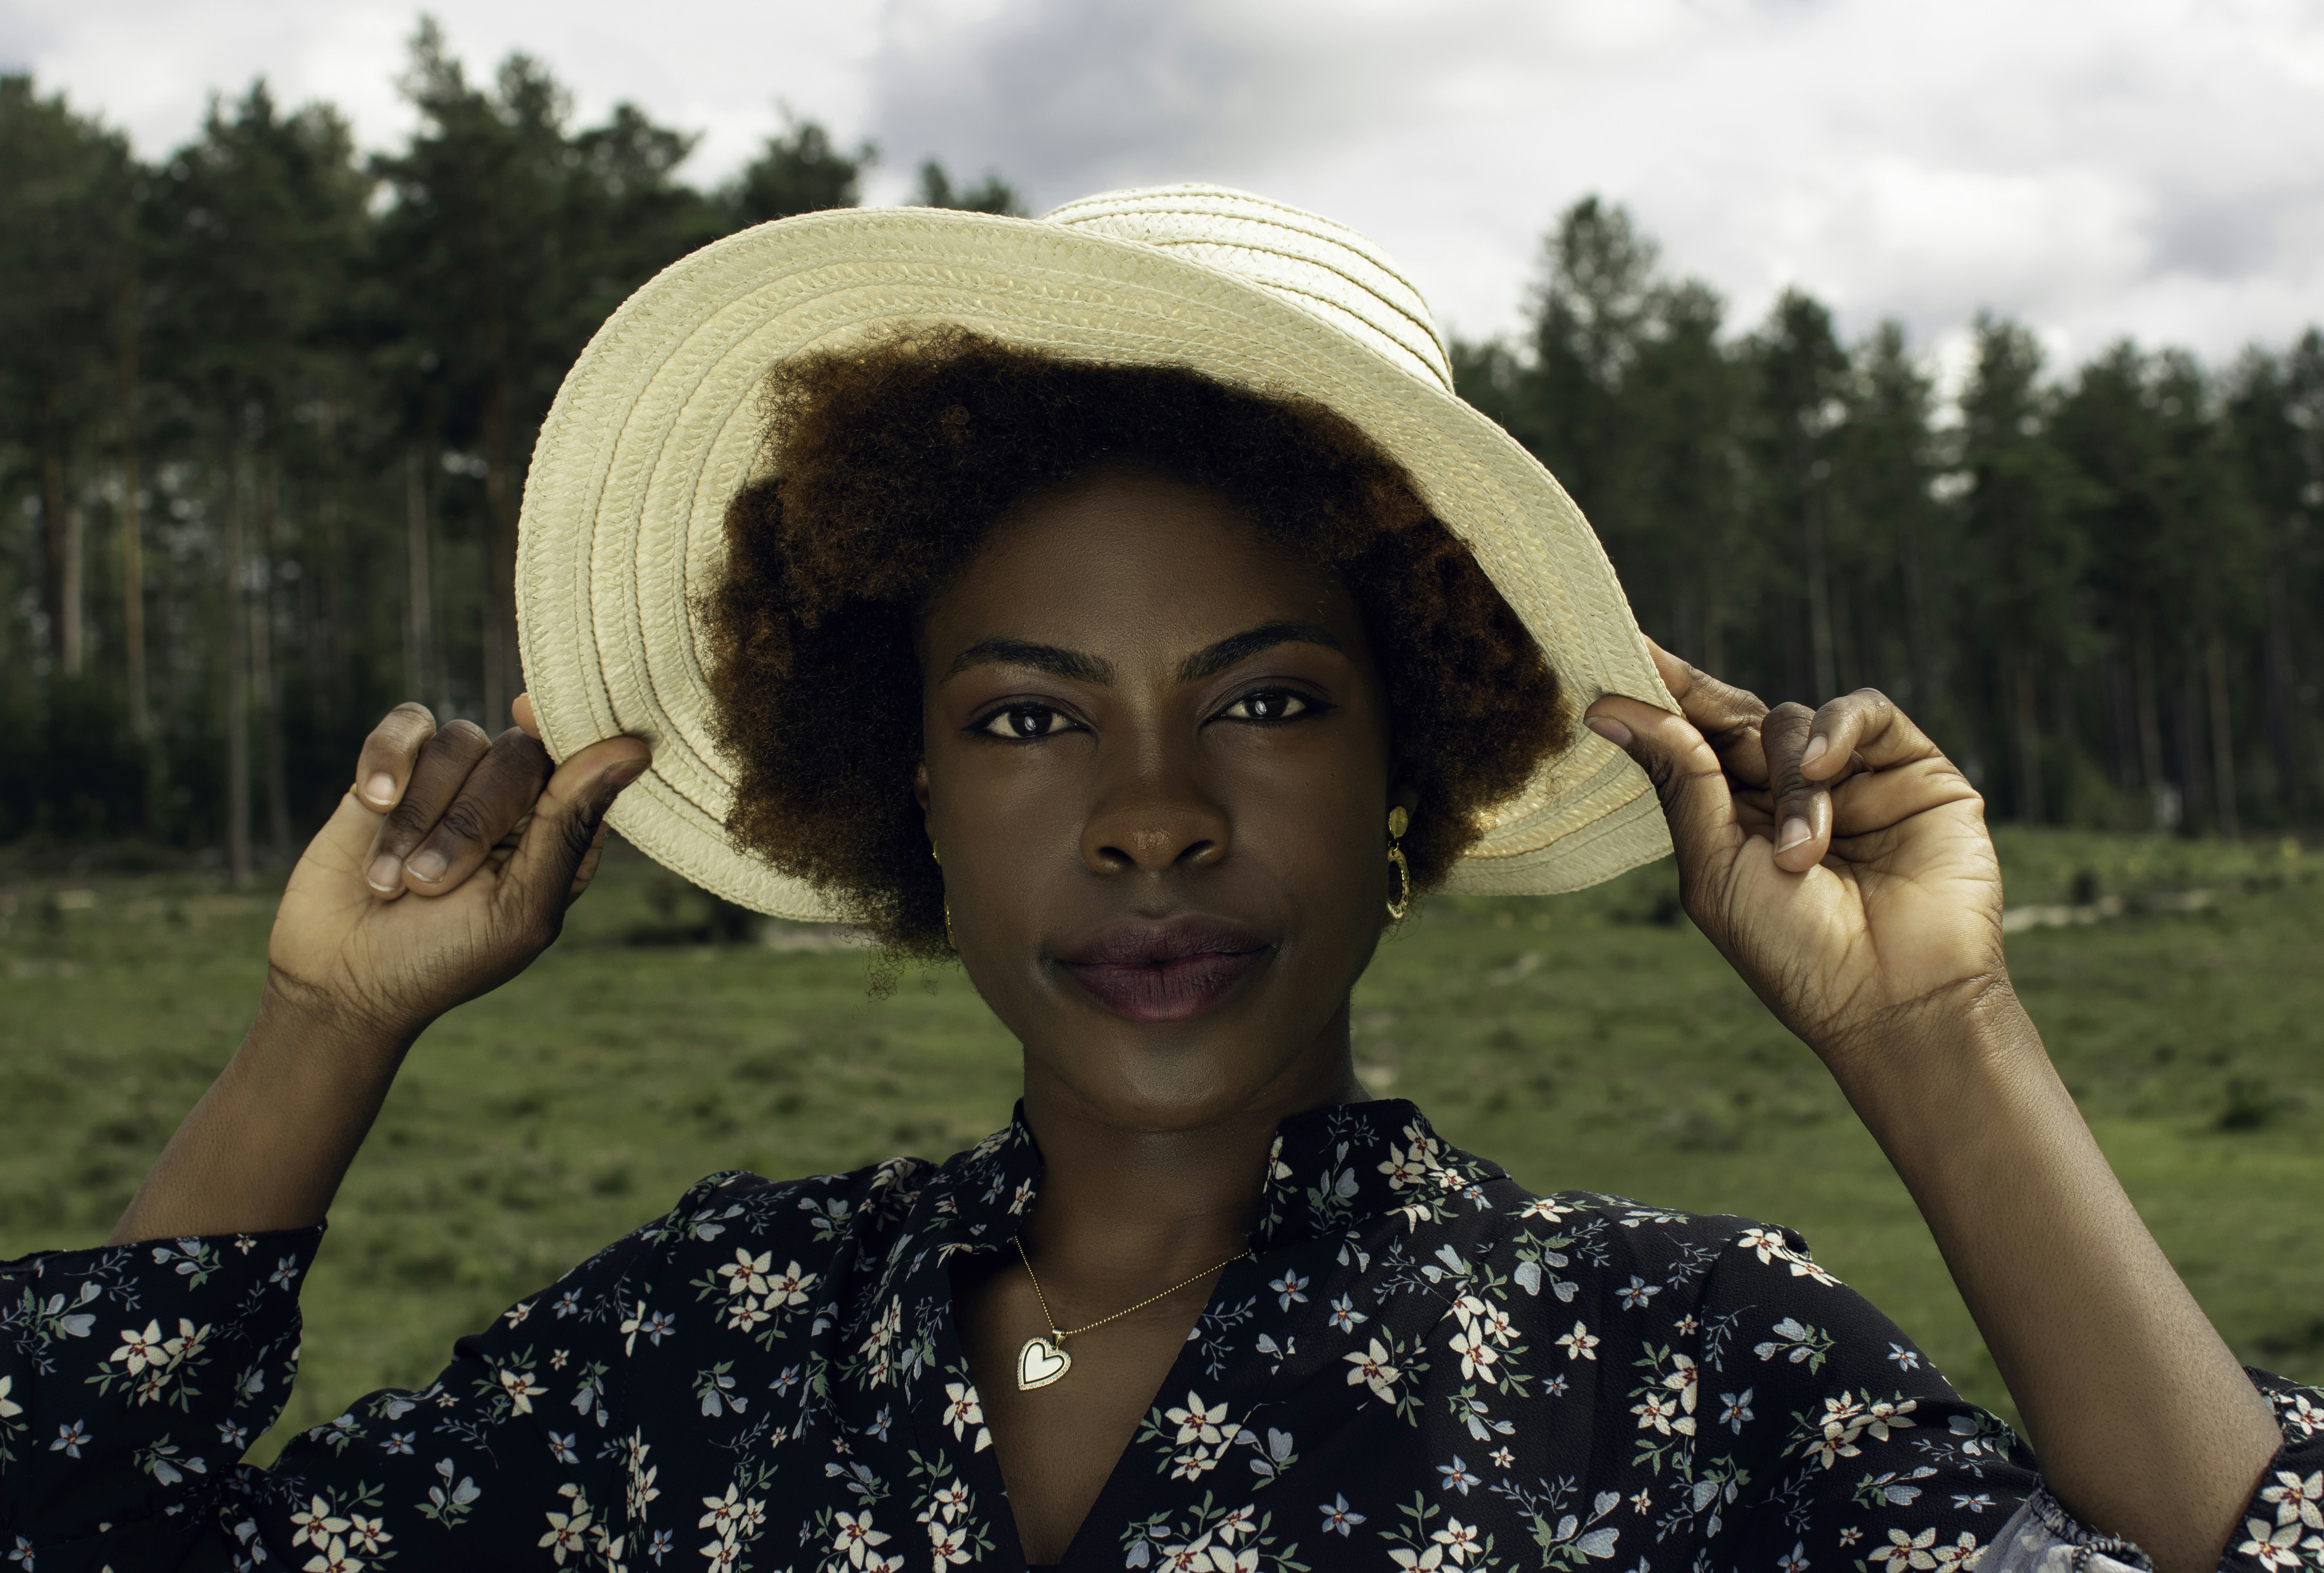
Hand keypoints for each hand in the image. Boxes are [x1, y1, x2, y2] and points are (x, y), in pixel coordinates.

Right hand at [266, 696, 650, 1042]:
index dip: (573, 742)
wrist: (341, 981)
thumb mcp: (520, 912)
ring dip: (419, 816)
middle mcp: (516, 802)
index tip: (533, 722)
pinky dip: (389, 759)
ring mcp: (455, 782)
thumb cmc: (443, 960)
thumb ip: (569, 829)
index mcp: (561, 837)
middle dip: (470, 821)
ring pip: (461, 742)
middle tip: (429, 886)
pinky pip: (409, 725)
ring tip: (390, 882)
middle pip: (520, 755)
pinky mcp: (394, 770)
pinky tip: (374, 803)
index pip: (587, 768)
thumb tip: (632, 749)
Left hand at [1583, 643, 2001, 1065]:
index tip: (1616, 647)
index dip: (1658, 697)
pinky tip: (1822, 769)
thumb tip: (1608, 711)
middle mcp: (1788, 793)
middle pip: (1735, 717)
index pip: (1691, 742)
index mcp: (1734, 819)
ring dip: (1788, 778)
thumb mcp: (1716, 868)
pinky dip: (1836, 731)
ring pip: (1793, 722)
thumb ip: (1679, 781)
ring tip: (1802, 853)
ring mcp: (1851, 779)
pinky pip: (1865, 712)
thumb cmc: (1795, 952)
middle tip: (1651, 668)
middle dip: (1697, 702)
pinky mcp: (1911, 769)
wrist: (1895, 1001)